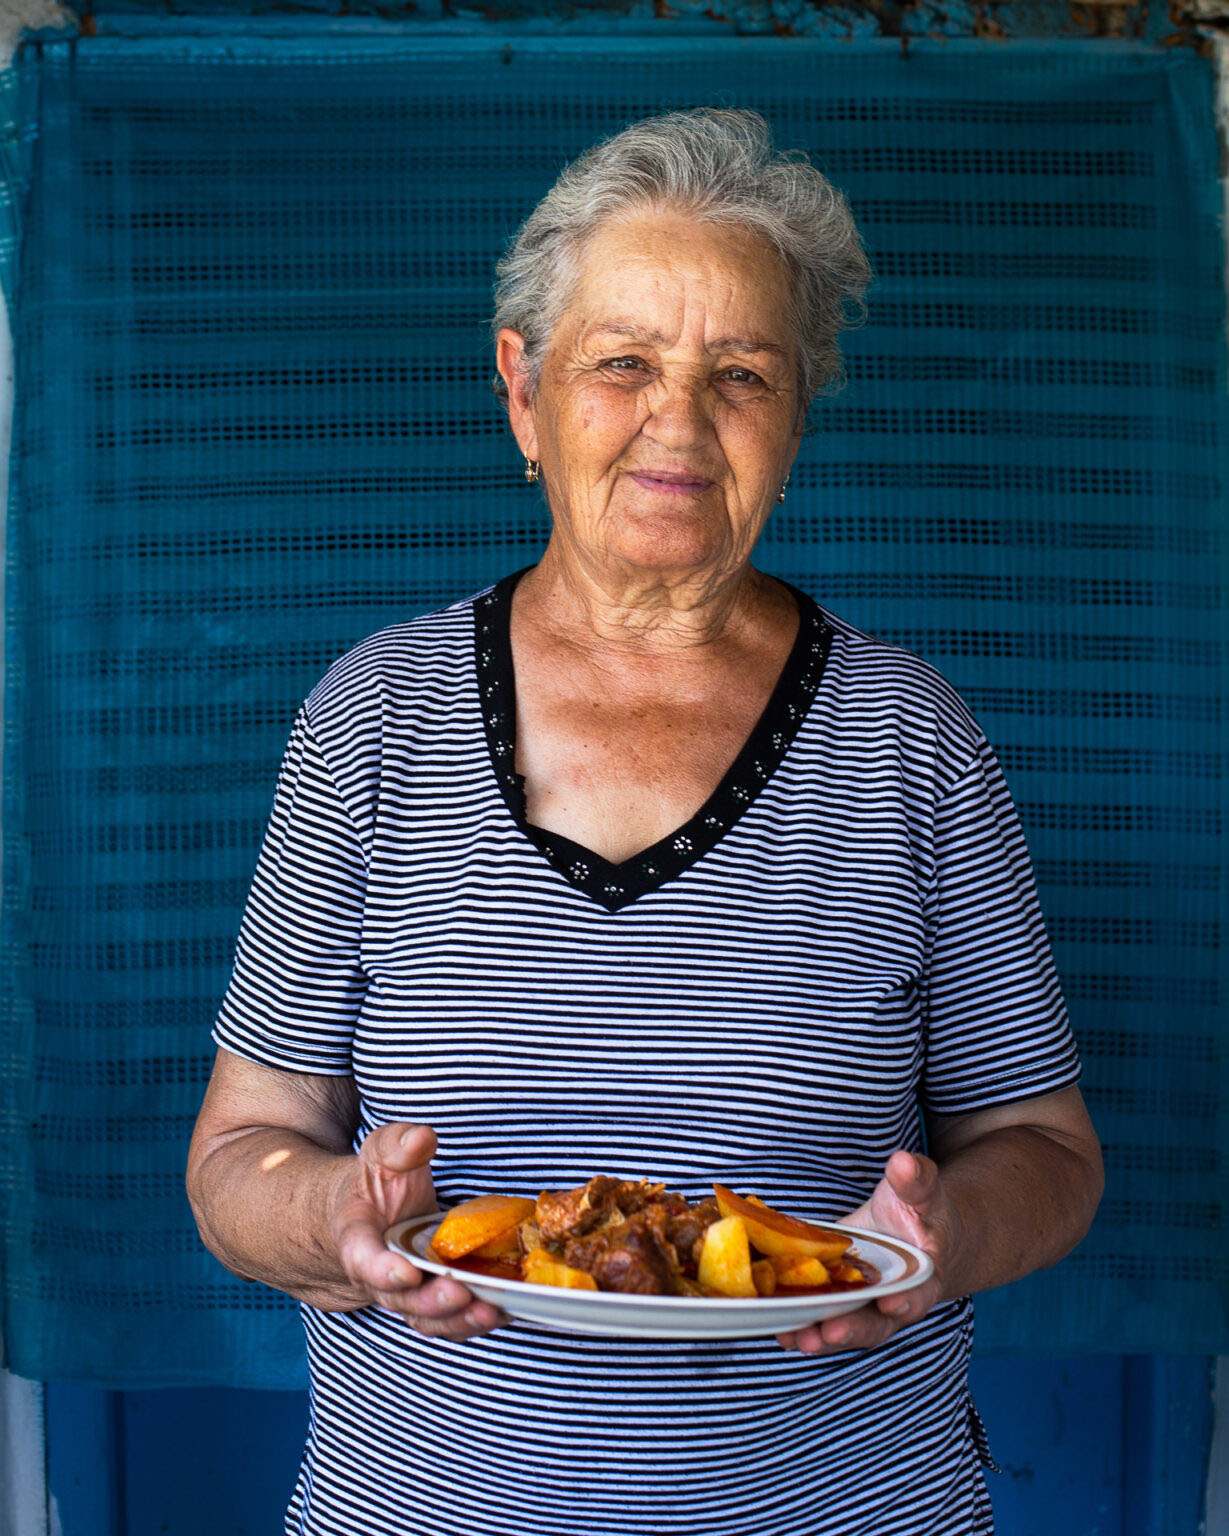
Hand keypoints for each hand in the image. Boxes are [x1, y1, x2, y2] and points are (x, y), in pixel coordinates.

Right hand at [330, 1122, 503, 1340]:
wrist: (372, 1212)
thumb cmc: (377, 1182)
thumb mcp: (381, 1152)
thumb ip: (398, 1146)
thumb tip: (422, 1138)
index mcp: (357, 1239)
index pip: (363, 1259)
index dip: (382, 1271)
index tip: (407, 1272)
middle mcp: (379, 1277)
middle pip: (400, 1300)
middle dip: (431, 1300)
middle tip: (461, 1291)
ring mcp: (407, 1293)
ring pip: (427, 1318)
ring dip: (458, 1320)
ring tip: (492, 1311)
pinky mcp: (433, 1300)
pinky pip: (451, 1319)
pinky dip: (476, 1320)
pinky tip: (508, 1309)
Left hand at [776, 1150, 951, 1355]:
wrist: (914, 1231)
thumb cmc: (920, 1213)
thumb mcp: (922, 1193)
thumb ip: (915, 1181)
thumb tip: (904, 1162)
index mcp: (922, 1278)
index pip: (918, 1293)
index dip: (906, 1300)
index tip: (891, 1302)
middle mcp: (893, 1301)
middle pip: (875, 1323)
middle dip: (851, 1328)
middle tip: (828, 1331)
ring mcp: (863, 1306)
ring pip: (843, 1326)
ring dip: (819, 1334)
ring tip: (794, 1337)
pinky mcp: (837, 1299)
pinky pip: (819, 1316)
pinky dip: (800, 1323)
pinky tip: (778, 1326)